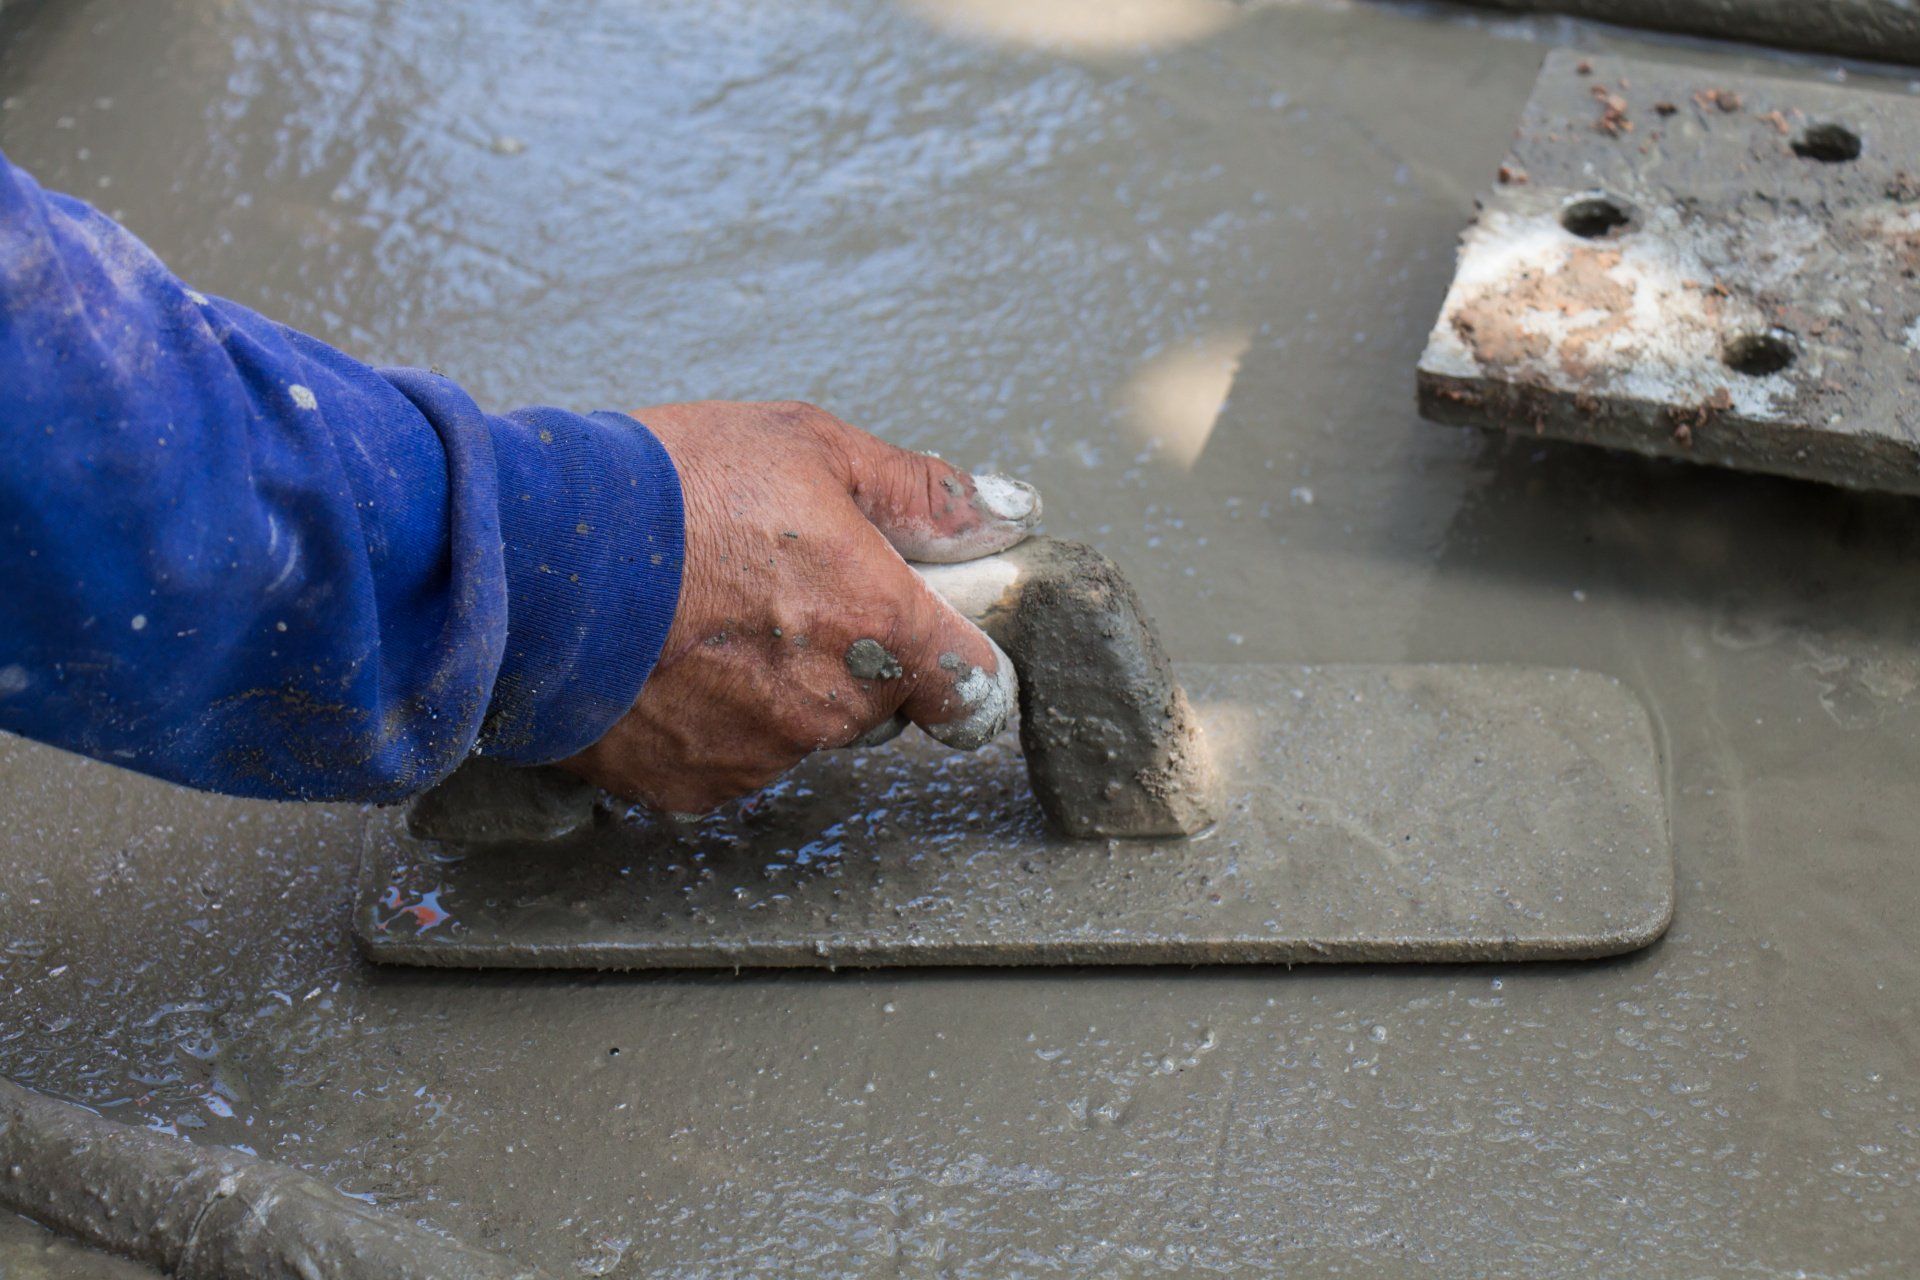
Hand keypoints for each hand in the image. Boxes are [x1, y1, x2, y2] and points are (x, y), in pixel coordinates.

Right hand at [560, 400, 1040, 813]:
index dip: (959, 662)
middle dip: (850, 655)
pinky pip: (730, 759)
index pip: (978, 692)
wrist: (526, 557)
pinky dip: (708, 721)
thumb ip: (920, 492)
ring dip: (775, 688)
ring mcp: (761, 755)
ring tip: (705, 615)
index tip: (931, 640)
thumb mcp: (808, 446)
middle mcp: (833, 706)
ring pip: (803, 731)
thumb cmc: (669, 487)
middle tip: (776, 589)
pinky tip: (665, 659)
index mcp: (882, 623)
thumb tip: (1006, 511)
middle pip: (880, 703)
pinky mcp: (690, 786)